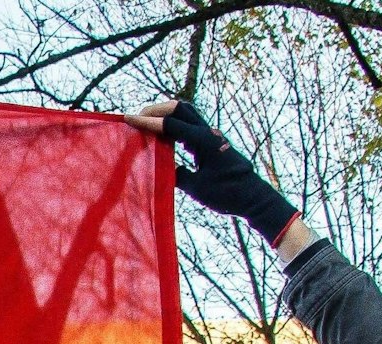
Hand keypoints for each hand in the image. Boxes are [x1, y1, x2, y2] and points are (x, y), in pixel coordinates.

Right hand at [124, 101, 298, 244]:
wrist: (253, 197)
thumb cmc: (226, 194)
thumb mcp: (197, 188)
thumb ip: (177, 174)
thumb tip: (162, 166)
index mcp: (204, 141)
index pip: (171, 125)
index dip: (147, 122)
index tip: (128, 119)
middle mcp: (208, 133)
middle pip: (180, 108)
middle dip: (156, 110)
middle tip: (138, 119)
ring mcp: (211, 135)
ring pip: (186, 112)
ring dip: (166, 114)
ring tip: (148, 124)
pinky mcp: (212, 141)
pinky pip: (190, 124)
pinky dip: (174, 124)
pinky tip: (164, 135)